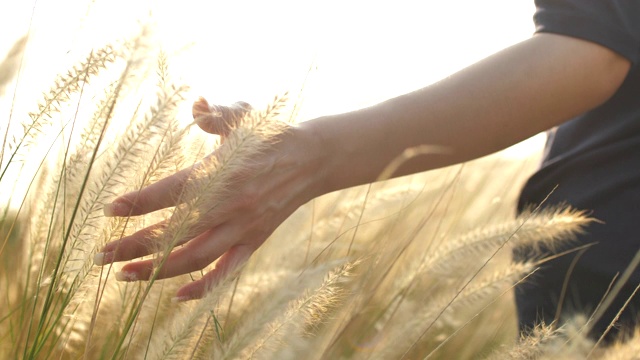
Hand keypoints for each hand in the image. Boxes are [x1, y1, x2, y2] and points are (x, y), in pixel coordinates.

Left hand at [95, 97, 325, 300]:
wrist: (311, 159)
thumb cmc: (271, 136)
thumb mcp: (243, 117)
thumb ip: (215, 114)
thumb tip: (195, 105)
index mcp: (221, 174)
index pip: (172, 192)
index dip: (139, 202)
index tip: (110, 210)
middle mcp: (229, 206)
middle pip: (175, 232)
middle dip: (135, 246)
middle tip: (101, 256)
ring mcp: (242, 227)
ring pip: (195, 258)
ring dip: (157, 270)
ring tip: (125, 276)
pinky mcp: (254, 241)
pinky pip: (227, 271)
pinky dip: (203, 287)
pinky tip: (178, 295)